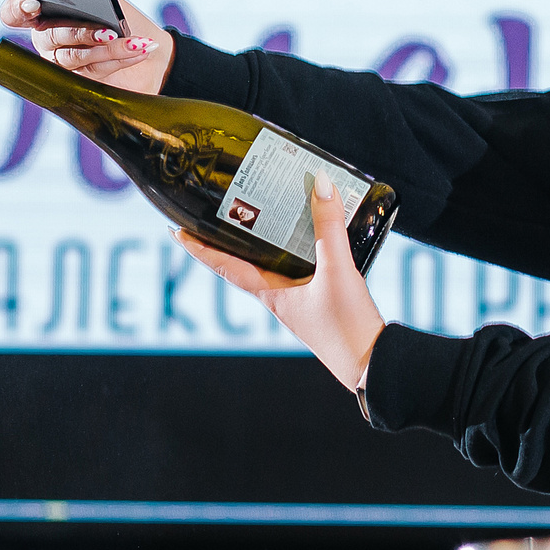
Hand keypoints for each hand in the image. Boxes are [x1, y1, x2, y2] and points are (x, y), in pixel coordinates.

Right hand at [0, 0, 173, 95]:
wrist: (146, 46)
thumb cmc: (122, 18)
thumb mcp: (109, 3)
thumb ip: (94, 1)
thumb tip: (90, 6)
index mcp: (44, 13)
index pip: (13, 13)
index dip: (16, 10)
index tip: (33, 5)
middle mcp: (46, 39)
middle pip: (51, 37)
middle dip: (81, 33)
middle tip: (108, 32)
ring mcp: (59, 63)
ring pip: (74, 58)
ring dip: (109, 49)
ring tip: (134, 43)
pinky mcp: (78, 82)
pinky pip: (93, 72)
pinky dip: (119, 59)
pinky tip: (139, 50)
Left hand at [174, 176, 384, 390]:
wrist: (373, 365)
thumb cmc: (347, 328)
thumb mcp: (338, 272)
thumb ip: (329, 227)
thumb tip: (319, 183)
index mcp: (271, 295)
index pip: (224, 266)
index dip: (199, 248)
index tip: (176, 230)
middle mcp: (280, 298)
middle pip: (246, 261)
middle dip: (233, 236)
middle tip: (223, 208)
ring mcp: (300, 301)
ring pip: (275, 263)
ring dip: (267, 240)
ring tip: (266, 211)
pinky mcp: (321, 302)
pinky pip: (301, 268)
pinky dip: (299, 248)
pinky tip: (313, 235)